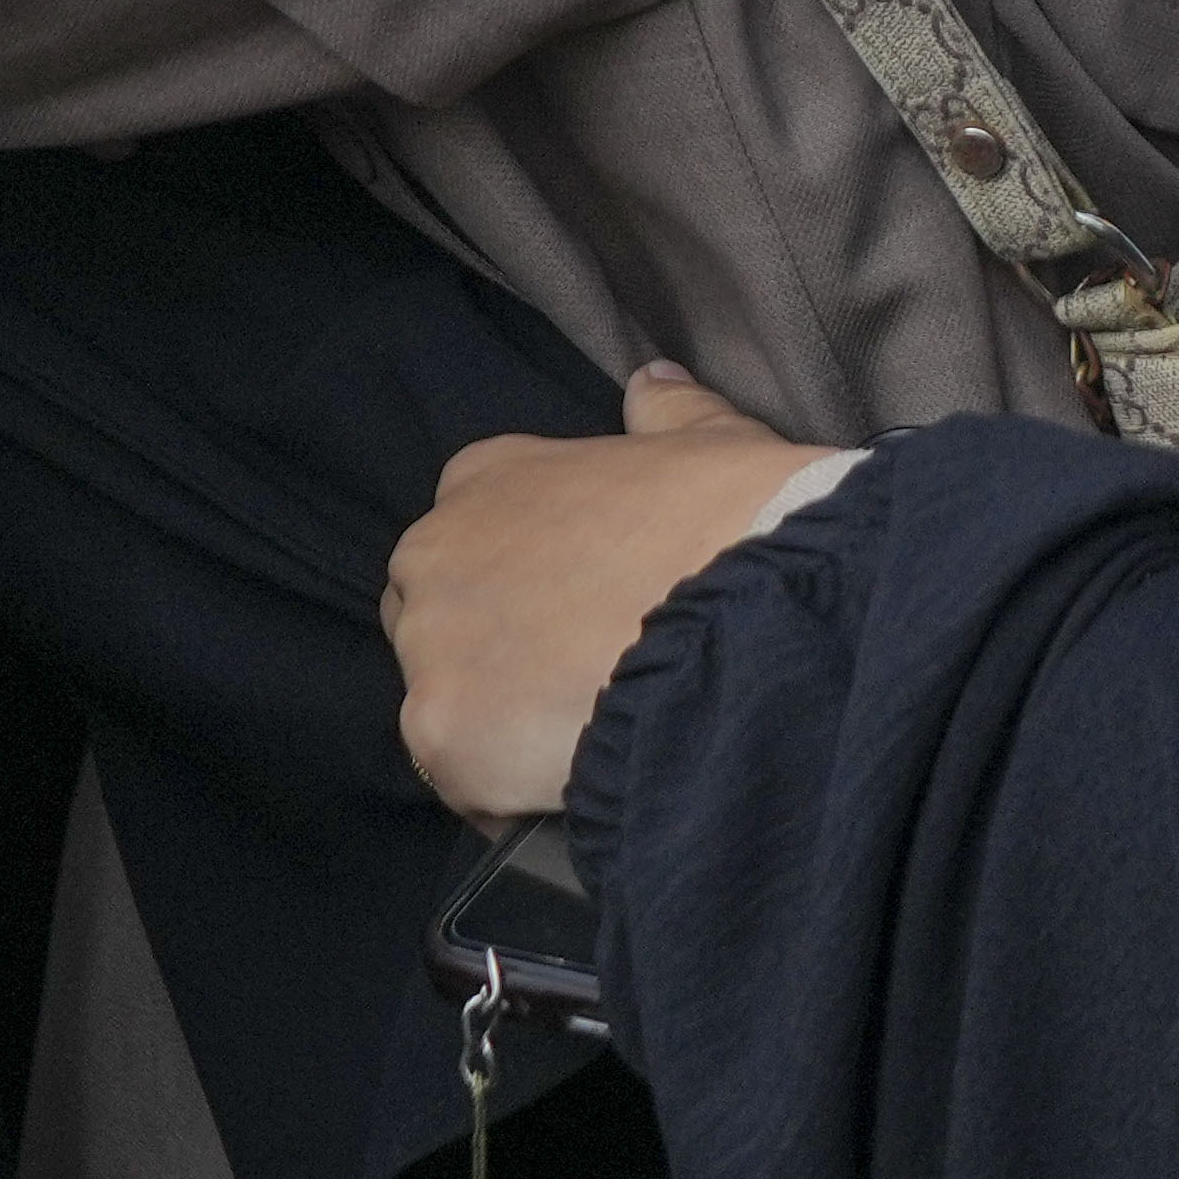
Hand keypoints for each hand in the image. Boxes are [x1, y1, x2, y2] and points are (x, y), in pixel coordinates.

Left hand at [385, 363, 833, 823]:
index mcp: (485, 477)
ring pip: (449, 706)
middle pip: (440, 621)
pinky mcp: (440, 736)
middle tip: (585, 685)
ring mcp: (429, 648)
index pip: (471, 537)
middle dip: (496, 656)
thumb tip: (652, 381)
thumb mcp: (712, 441)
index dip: (527, 586)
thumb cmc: (736, 522)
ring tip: (592, 741)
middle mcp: (433, 553)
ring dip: (504, 728)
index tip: (580, 616)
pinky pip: (465, 783)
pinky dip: (511, 796)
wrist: (748, 621)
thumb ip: (667, 413)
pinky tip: (576, 787)